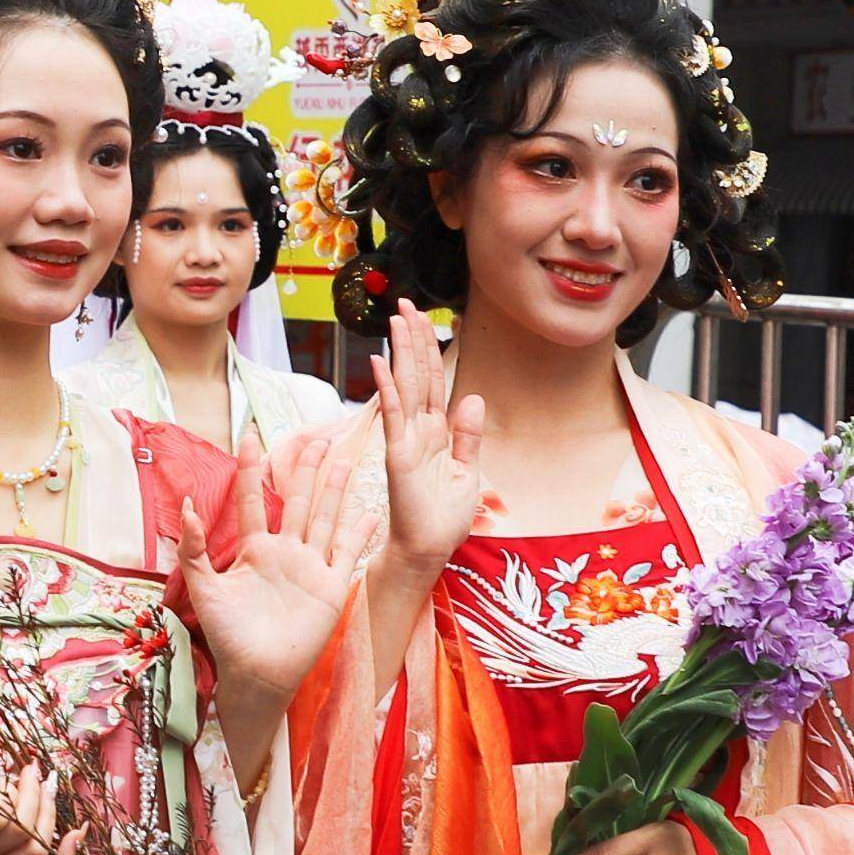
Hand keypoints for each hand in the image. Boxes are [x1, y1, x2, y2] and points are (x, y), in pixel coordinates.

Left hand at [172, 458, 363, 690]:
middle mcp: (285, 553)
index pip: (253, 499)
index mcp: (254, 550)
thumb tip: (186, 506)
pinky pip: (348, 553)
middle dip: (305, 470)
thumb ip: (194, 550)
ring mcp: (311, 568)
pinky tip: (372, 511)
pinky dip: (360, 532)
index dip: (250, 468)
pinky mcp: (332, 587)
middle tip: (315, 438)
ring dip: (334, 490)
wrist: (257, 675)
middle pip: (297, 501)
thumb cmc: (228, 637)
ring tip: (344, 459)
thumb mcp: (205, 590)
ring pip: (325, 518)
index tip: (250, 435)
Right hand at [370, 310, 487, 577]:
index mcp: (436, 432)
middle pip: (418, 374)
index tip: (425, 319)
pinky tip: (379, 362)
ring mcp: (406, 440)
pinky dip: (388, 388)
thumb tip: (473, 398)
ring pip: (406, 386)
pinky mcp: (399, 455)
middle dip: (413, 338)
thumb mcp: (467, 472)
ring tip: (396, 318)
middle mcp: (419, 430)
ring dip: (401, 351)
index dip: (430, 350)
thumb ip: (468, 435)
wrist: (429, 550)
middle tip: (406, 303)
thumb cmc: (444, 518)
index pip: (434, 381)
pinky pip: (394, 415)